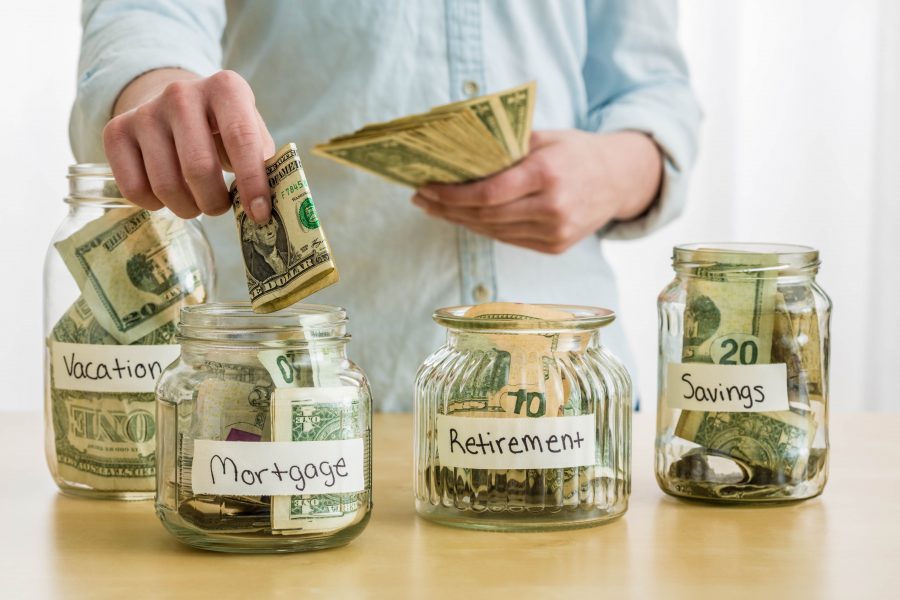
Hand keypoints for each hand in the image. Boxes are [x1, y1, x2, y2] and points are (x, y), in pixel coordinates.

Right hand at [103, 69, 274, 222]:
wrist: (175, 104)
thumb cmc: (224, 127)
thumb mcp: (251, 132)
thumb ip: (265, 162)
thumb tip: (274, 205)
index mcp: (225, 87)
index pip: (241, 139)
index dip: (253, 183)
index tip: (260, 215)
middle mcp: (181, 93)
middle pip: (198, 168)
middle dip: (215, 202)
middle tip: (221, 208)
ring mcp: (145, 111)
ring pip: (166, 185)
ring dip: (188, 208)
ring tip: (197, 203)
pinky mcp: (116, 130)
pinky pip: (134, 189)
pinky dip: (155, 205)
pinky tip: (167, 195)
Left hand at [411, 130, 662, 253]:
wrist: (620, 179)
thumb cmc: (576, 152)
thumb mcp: (545, 137)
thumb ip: (505, 148)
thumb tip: (457, 155)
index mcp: (548, 175)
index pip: (488, 193)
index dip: (453, 196)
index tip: (426, 188)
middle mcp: (553, 208)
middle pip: (486, 216)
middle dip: (448, 209)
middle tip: (421, 199)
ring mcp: (555, 233)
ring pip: (494, 231)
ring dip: (461, 221)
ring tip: (435, 208)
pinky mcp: (555, 247)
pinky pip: (509, 239)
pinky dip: (484, 228)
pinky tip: (465, 217)